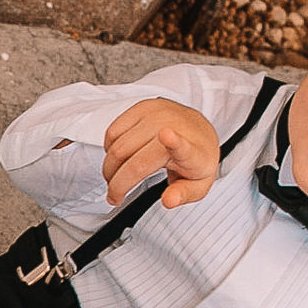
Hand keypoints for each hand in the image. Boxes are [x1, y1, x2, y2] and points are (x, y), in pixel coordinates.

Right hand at [101, 98, 220, 207]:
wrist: (199, 131)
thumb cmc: (195, 160)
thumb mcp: (197, 185)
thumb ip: (183, 195)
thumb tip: (169, 200)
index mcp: (191, 150)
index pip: (182, 147)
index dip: (173, 141)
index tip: (167, 135)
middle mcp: (173, 127)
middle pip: (132, 162)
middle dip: (116, 185)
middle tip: (116, 195)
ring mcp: (156, 115)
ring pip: (116, 148)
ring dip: (110, 168)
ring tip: (117, 177)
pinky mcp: (142, 107)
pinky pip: (111, 132)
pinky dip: (109, 149)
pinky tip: (120, 155)